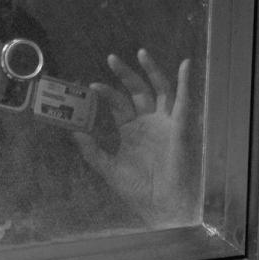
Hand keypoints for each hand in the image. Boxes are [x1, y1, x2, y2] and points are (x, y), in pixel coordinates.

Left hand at [73, 49, 191, 225]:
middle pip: (137, 90)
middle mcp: (149, 122)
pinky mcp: (181, 128)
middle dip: (126, 74)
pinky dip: (185, 83)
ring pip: (160, 90)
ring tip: (140, 52)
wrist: (161, 206)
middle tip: (111, 58)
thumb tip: (73, 132)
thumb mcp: (108, 168)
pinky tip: (185, 65)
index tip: (91, 85)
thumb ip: (91, 150)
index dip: (106, 92)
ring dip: (152, 71)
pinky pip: (184, 102)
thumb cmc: (138, 190)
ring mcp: (166, 123)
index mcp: (132, 129)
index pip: (118, 103)